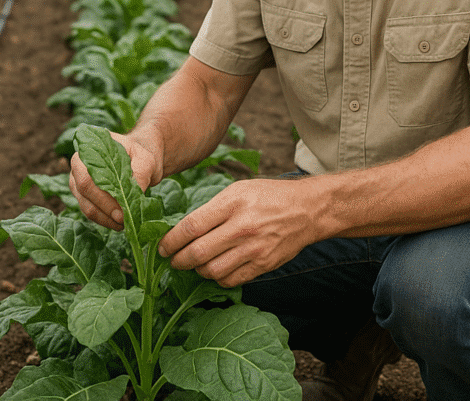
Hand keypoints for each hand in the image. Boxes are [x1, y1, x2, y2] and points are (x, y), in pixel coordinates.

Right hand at [69, 129, 162, 230]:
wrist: (138, 162)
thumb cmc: (139, 157)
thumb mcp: (145, 161)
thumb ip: (140, 174)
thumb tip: (134, 195)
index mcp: (89, 151)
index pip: (87, 177)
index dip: (101, 196)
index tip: (120, 210)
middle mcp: (78, 166)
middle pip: (84, 192)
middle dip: (105, 209)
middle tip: (124, 219)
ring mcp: (78, 182)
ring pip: (86, 206)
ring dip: (105, 218)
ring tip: (125, 223)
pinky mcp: (83, 197)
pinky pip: (91, 212)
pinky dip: (105, 220)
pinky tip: (119, 223)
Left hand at [158, 178, 318, 287]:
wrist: (307, 209)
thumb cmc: (268, 196)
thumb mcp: (238, 190)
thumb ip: (212, 208)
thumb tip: (183, 230)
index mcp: (233, 202)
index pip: (191, 226)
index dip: (170, 241)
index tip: (161, 247)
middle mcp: (242, 226)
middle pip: (197, 252)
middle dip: (178, 260)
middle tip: (172, 260)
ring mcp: (254, 248)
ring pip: (212, 271)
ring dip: (197, 271)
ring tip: (194, 264)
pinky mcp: (263, 264)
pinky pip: (231, 280)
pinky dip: (218, 279)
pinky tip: (216, 270)